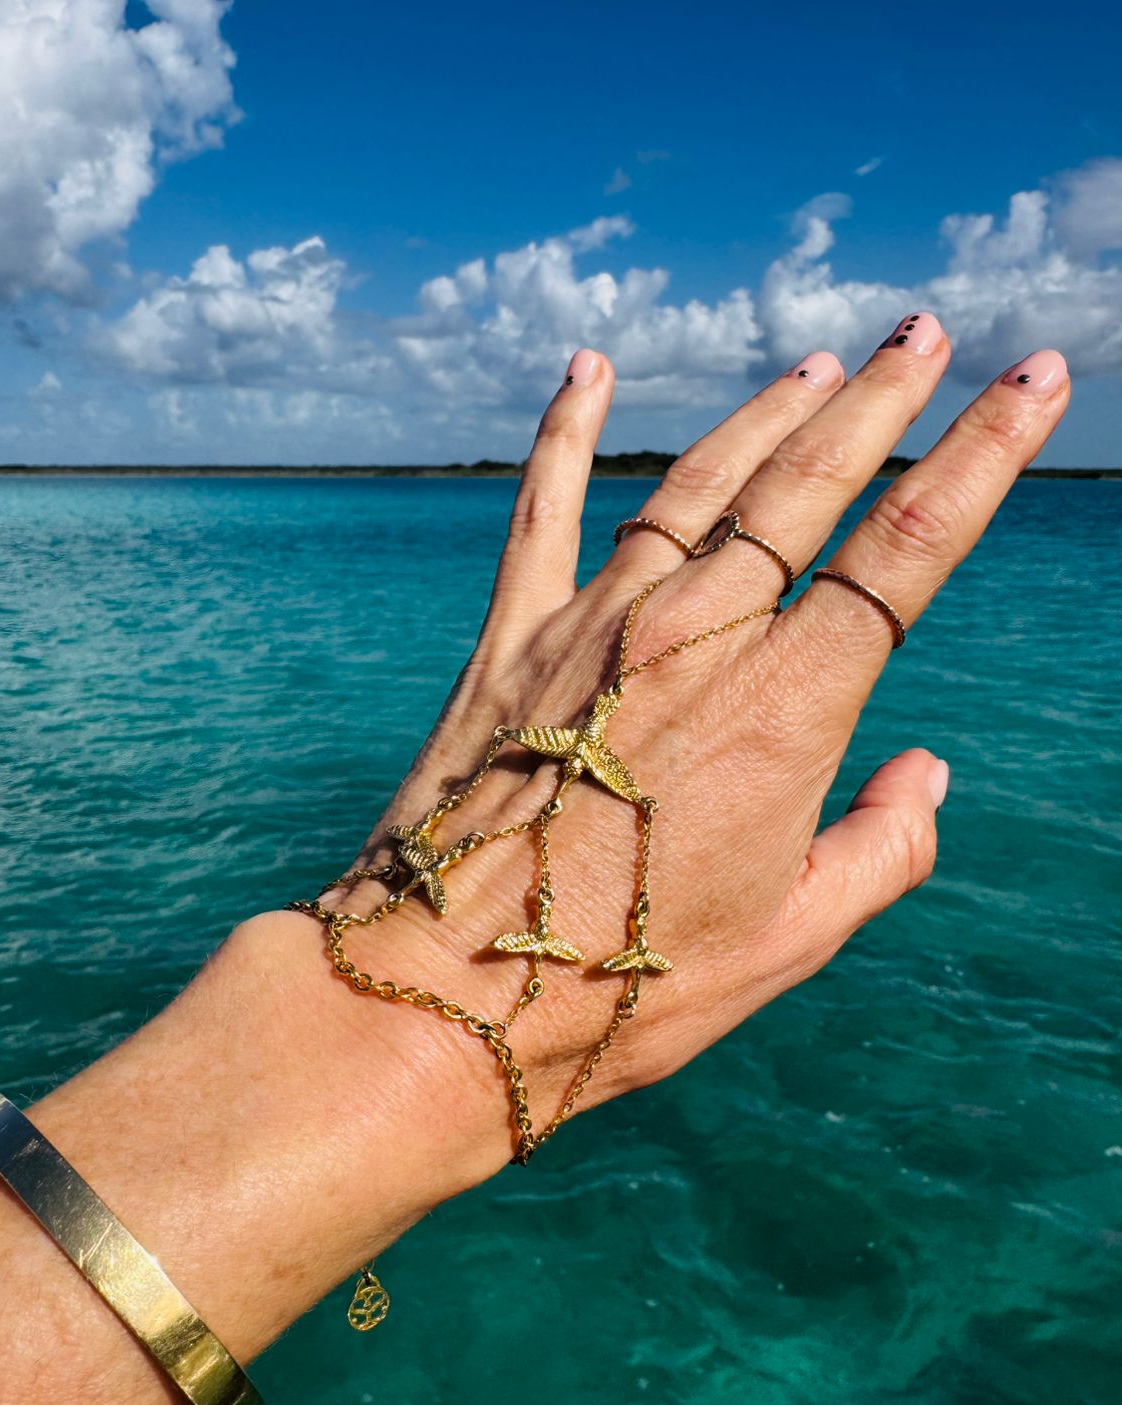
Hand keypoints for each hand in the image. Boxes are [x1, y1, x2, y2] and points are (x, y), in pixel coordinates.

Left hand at [269, 324, 1068, 1160]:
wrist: (450, 995)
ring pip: (697, 483)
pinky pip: (544, 508)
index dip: (982, 457)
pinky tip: (587, 368)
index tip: (1030, 384)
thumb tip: (924, 774)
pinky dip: (565, 432)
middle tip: (927, 333)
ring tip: (818, 365)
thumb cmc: (628, 984)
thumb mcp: (792, 938)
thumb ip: (883, 849)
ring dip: (764, 415)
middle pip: (808, 485)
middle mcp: (693, 639)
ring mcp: (593, 626)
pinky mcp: (509, 639)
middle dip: (882, 400)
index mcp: (785, 708)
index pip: (909, 548)